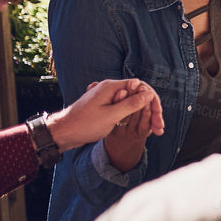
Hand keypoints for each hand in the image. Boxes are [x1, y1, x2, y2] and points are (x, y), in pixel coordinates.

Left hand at [48, 79, 163, 152]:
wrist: (62, 133)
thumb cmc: (84, 125)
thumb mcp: (111, 115)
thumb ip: (131, 103)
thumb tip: (148, 93)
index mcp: (111, 87)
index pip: (140, 87)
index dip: (152, 101)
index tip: (158, 118)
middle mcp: (109, 89)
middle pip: (138, 94)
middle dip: (150, 110)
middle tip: (158, 127)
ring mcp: (106, 97)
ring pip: (132, 102)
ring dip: (143, 114)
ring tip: (153, 129)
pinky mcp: (104, 106)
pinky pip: (123, 107)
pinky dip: (133, 116)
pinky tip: (139, 126)